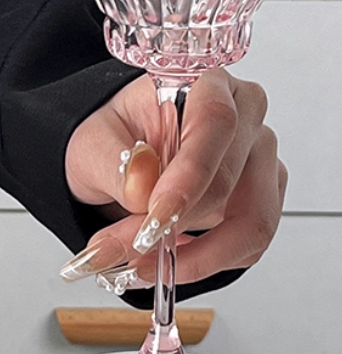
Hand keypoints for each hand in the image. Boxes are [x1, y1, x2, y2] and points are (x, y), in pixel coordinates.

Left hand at [58, 68, 285, 293]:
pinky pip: (245, 247)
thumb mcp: (92, 144)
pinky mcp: (260, 204)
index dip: (189, 175)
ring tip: (137, 267)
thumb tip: (142, 188)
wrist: (115, 159)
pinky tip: (162, 266)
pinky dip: (202, 265)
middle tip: (118, 250)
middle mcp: (245, 121)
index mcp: (208, 86)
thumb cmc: (111, 139)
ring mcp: (259, 164)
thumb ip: (116, 164)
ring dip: (190, 256)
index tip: (156, 215)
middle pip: (227, 181)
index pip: (215, 122)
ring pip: (247, 223)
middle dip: (169, 227)